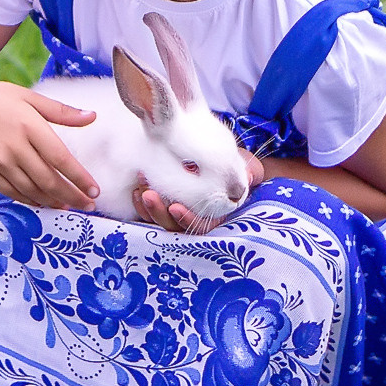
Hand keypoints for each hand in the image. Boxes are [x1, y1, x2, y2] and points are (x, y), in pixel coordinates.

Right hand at [0, 74, 99, 210]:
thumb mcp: (29, 97)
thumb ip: (61, 111)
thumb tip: (92, 116)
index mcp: (29, 125)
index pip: (61, 159)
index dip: (80, 179)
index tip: (95, 191)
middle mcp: (14, 146)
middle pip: (49, 181)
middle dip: (72, 196)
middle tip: (88, 205)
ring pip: (31, 190)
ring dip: (53, 202)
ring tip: (68, 205)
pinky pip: (12, 192)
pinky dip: (30, 200)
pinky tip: (42, 202)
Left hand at [135, 151, 265, 233]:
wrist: (222, 158)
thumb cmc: (236, 167)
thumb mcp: (247, 169)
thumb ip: (248, 175)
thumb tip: (247, 178)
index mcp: (215, 217)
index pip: (199, 227)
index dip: (187, 221)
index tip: (176, 208)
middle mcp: (193, 218)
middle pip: (172, 226)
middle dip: (159, 213)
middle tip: (149, 195)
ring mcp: (175, 212)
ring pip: (157, 219)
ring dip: (146, 206)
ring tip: (141, 188)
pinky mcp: (162, 203)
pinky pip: (147, 210)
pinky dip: (140, 202)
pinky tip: (137, 188)